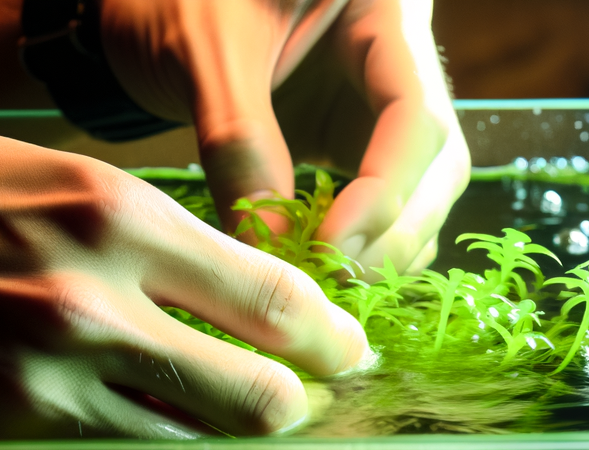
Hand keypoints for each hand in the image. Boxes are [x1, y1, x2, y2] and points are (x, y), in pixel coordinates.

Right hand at [0, 131, 367, 439]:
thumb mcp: (67, 184)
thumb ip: (171, 248)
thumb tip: (267, 313)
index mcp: (114, 215)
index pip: (276, 301)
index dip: (334, 341)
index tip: (350, 354)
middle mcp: (89, 305)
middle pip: (260, 400)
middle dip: (300, 410)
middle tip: (306, 404)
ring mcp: (46, 387)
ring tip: (247, 437)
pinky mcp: (10, 445)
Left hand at [99, 0, 469, 273]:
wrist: (152, 2)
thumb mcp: (203, 51)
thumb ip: (240, 144)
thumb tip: (274, 253)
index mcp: (385, 10)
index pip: (415, 117)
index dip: (384, 191)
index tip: (331, 245)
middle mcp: (403, 64)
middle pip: (436, 166)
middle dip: (392, 233)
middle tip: (332, 279)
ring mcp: (385, 113)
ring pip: (423, 198)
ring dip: (386, 253)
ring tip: (325, 283)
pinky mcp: (360, 149)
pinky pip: (388, 211)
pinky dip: (366, 250)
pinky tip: (324, 271)